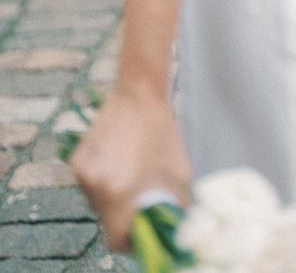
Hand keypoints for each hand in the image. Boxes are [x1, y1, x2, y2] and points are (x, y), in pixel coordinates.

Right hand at [70, 87, 191, 250]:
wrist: (139, 95)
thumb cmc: (163, 132)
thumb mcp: (179, 173)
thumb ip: (173, 206)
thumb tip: (171, 229)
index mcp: (120, 191)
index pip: (115, 238)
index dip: (130, 240)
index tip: (141, 233)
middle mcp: (97, 185)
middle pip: (107, 220)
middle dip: (124, 215)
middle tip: (141, 198)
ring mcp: (83, 172)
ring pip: (97, 201)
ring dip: (113, 197)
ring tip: (131, 172)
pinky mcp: (76, 160)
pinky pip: (90, 183)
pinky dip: (103, 179)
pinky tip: (118, 158)